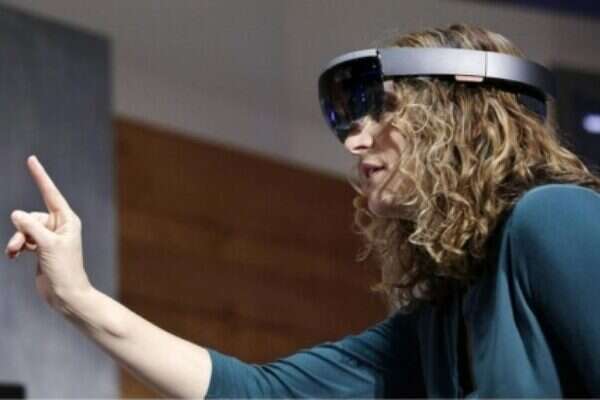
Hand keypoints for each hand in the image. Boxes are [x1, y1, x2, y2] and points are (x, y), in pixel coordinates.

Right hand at [5, 155, 91, 311]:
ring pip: (24, 228)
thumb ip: (30, 227)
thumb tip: (15, 213)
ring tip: (13, 252)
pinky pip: (23, 239)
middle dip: (22, 228)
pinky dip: (16, 246)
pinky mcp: (41, 248)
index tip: (31, 159)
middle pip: (31, 216)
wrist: (66, 294)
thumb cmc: (64, 269)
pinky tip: (12, 256)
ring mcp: (50, 237)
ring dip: (16, 239)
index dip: (40, 176)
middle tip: (22, 244)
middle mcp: (59, 225)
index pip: (50, 193)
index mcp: (67, 220)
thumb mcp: (46, 245)